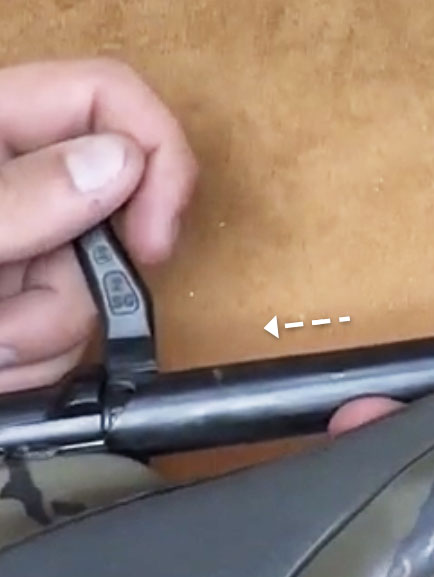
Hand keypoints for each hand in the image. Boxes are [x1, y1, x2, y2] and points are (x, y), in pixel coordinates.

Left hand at [0, 58, 196, 392]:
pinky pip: (69, 332)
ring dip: (48, 335)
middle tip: (17, 321)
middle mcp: (16, 182)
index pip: (108, 97)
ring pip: (97, 285)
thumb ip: (21, 196)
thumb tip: (120, 161)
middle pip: (116, 210)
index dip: (155, 157)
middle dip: (85, 284)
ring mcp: (20, 243)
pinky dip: (36, 362)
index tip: (155, 239)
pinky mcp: (20, 298)